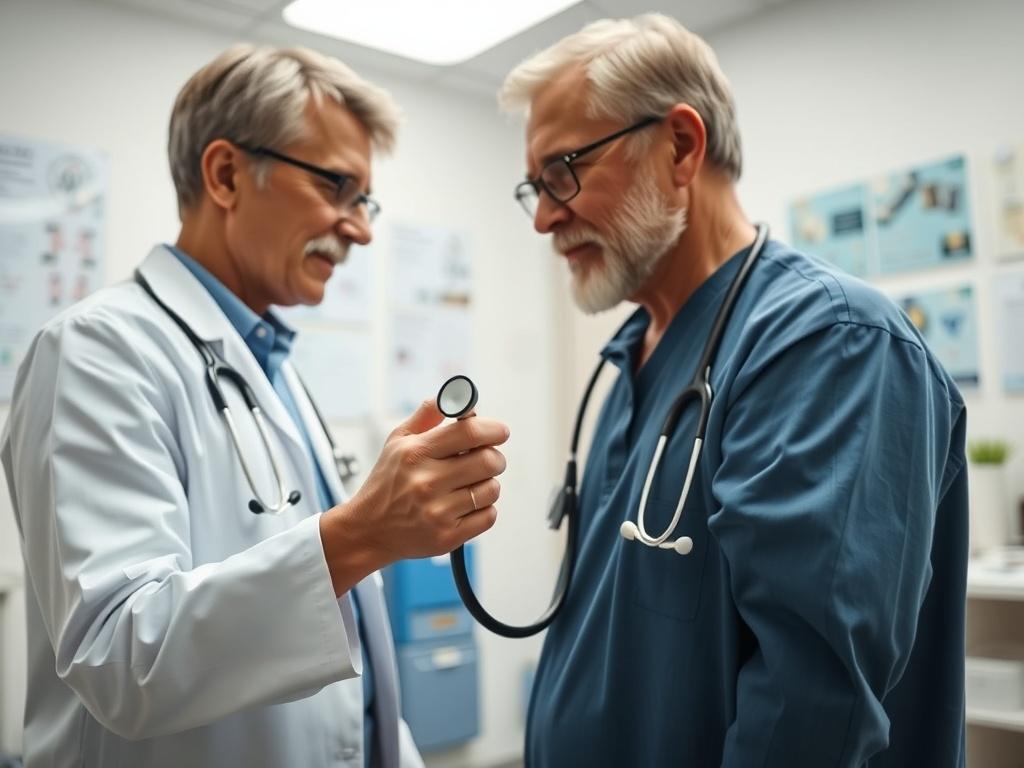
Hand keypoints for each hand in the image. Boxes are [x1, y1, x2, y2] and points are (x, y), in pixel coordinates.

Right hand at [320, 398, 509, 593]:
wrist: (368, 530)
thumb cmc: (387, 482)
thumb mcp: (397, 441)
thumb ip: (427, 415)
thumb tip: (455, 395)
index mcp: (416, 453)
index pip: (469, 432)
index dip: (493, 429)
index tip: (500, 432)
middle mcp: (426, 482)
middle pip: (488, 461)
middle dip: (495, 457)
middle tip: (489, 459)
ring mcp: (437, 512)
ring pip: (491, 489)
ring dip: (488, 484)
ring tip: (471, 485)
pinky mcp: (446, 537)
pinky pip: (488, 516)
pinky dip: (484, 509)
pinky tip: (466, 506)